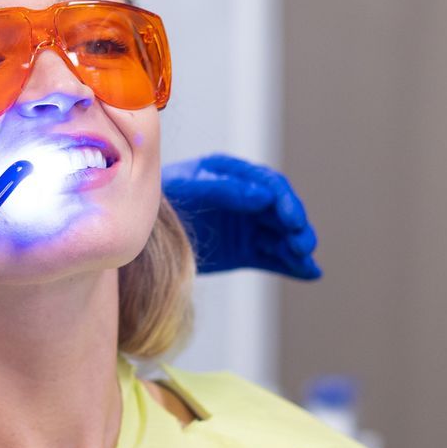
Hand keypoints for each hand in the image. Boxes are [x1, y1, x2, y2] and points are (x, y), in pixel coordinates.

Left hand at [163, 154, 320, 279]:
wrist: (136, 232)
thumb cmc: (159, 200)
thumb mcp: (188, 191)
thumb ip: (224, 191)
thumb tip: (264, 197)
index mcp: (231, 174)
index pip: (268, 184)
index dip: (283, 201)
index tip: (289, 218)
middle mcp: (245, 198)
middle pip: (281, 210)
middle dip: (295, 226)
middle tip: (302, 243)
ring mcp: (246, 226)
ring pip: (281, 235)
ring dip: (296, 246)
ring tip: (305, 259)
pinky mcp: (244, 251)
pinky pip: (272, 257)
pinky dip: (291, 265)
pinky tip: (310, 273)